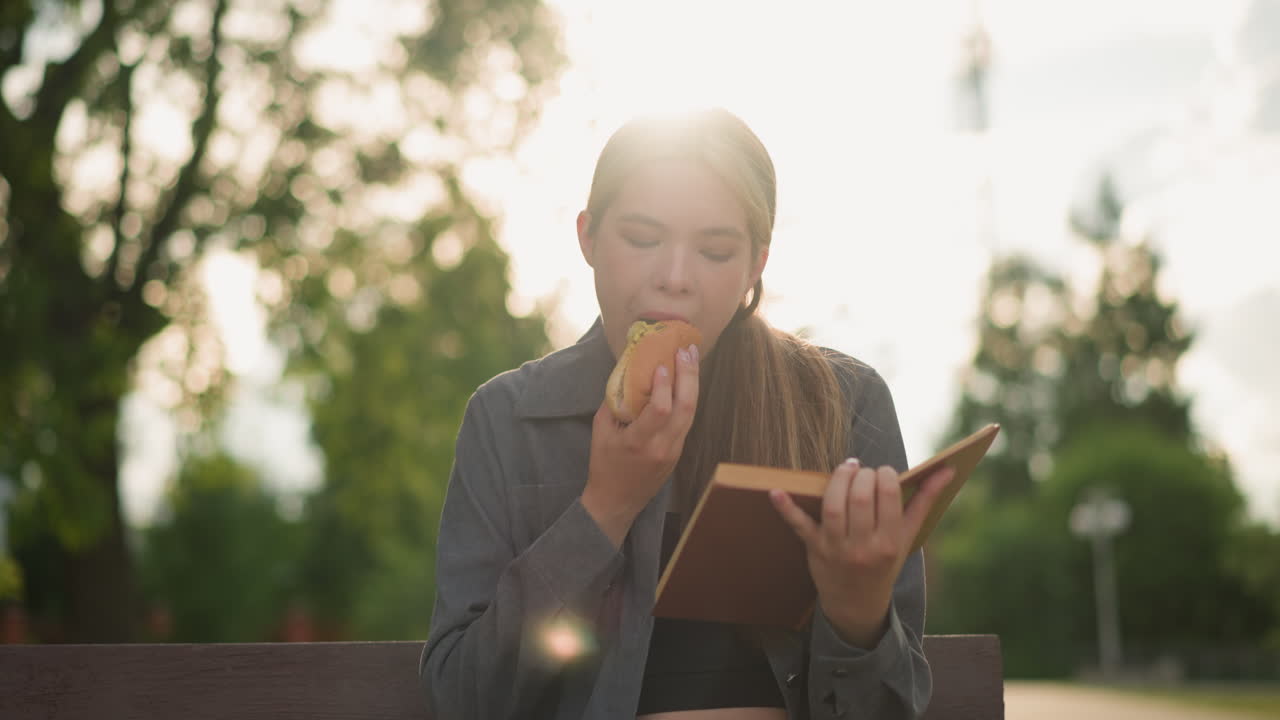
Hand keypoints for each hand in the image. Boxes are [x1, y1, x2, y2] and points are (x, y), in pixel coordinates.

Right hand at [582, 344, 699, 546]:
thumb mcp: (601, 431)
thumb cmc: (604, 465)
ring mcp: (674, 451)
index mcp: (638, 442)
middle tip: (686, 350)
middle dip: (688, 375)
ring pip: (692, 413)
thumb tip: (628, 372)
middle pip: (685, 407)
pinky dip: (689, 397)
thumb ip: (615, 402)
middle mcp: (661, 447)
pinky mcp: (679, 452)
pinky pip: (688, 420)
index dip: (663, 385)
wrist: (617, 501)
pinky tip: (687, 380)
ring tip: (691, 358)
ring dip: (693, 383)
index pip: (659, 410)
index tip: (662, 364)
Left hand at [770, 459, 953, 648]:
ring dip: (838, 480)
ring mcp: (837, 548)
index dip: (886, 474)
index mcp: (891, 542)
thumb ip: (924, 501)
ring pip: (834, 505)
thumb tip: (946, 470)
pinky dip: (786, 508)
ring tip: (846, 469)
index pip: (889, 495)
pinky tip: (775, 491)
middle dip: (863, 475)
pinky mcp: (814, 548)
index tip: (884, 473)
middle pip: (861, 498)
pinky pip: (799, 526)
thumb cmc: (885, 561)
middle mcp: (864, 546)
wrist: (858, 604)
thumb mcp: (907, 537)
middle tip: (864, 471)